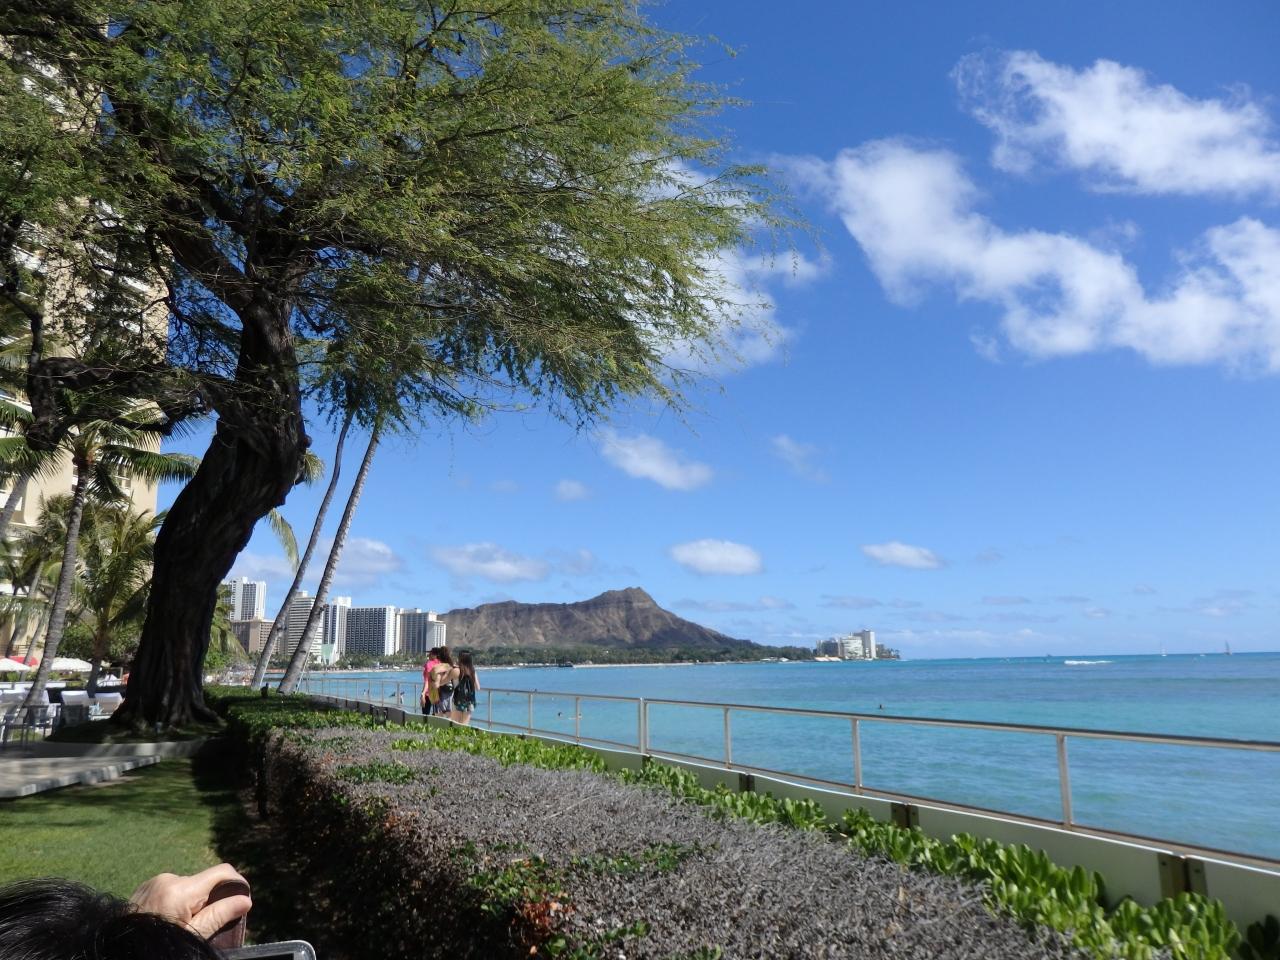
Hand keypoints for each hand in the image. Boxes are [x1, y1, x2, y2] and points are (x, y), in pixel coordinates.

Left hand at [129, 863, 251, 938]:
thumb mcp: (193, 936)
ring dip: (193, 902)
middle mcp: (168, 879)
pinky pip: (171, 889)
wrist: (116, 952)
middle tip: (206, 925)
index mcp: (180, 890)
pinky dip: (177, 902)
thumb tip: (245, 900)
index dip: (236, 885)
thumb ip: (219, 915)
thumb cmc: (158, 946)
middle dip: (211, 900)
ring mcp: (154, 882)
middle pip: (204, 882)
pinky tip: (169, 920)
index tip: (240, 903)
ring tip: (183, 926)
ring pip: (188, 887)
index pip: (222, 872)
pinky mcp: (145, 888)